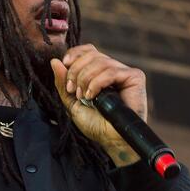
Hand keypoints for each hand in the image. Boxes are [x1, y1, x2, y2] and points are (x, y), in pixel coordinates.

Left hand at [50, 45, 147, 165]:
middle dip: (76, 71)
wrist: (111, 139)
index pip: (88, 50)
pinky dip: (97, 83)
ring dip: (86, 79)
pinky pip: (111, 71)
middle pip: (92, 54)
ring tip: (84, 97)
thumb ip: (63, 83)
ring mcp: (124, 72)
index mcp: (98, 72)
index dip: (75, 53)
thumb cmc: (95, 124)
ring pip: (100, 62)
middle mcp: (112, 69)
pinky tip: (93, 96)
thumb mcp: (71, 102)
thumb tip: (54, 61)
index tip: (64, 64)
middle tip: (72, 90)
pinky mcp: (135, 77)